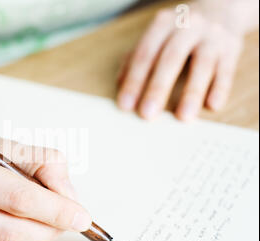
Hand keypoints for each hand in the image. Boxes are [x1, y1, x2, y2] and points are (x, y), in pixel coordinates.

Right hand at [0, 127, 90, 240]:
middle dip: (50, 229)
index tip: (80, 216)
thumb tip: (68, 197)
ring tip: (45, 222)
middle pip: (12, 232)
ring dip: (36, 239)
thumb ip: (41, 162)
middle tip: (67, 219)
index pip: (17, 198)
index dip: (56, 211)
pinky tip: (18, 228)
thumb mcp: (0, 140)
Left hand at [117, 1, 251, 120]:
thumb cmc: (178, 31)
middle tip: (147, 114)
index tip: (126, 105)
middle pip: (171, 59)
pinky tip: (212, 106)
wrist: (220, 8)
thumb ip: (136, 58)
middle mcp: (188, 26)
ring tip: (183, 117)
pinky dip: (220, 88)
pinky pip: (226, 70)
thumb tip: (120, 85)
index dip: (134, 81)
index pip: (145, 54)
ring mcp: (212, 36)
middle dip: (158, 88)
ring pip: (202, 64)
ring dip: (192, 92)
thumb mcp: (156, 36)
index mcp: (163, 24)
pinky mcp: (232, 48)